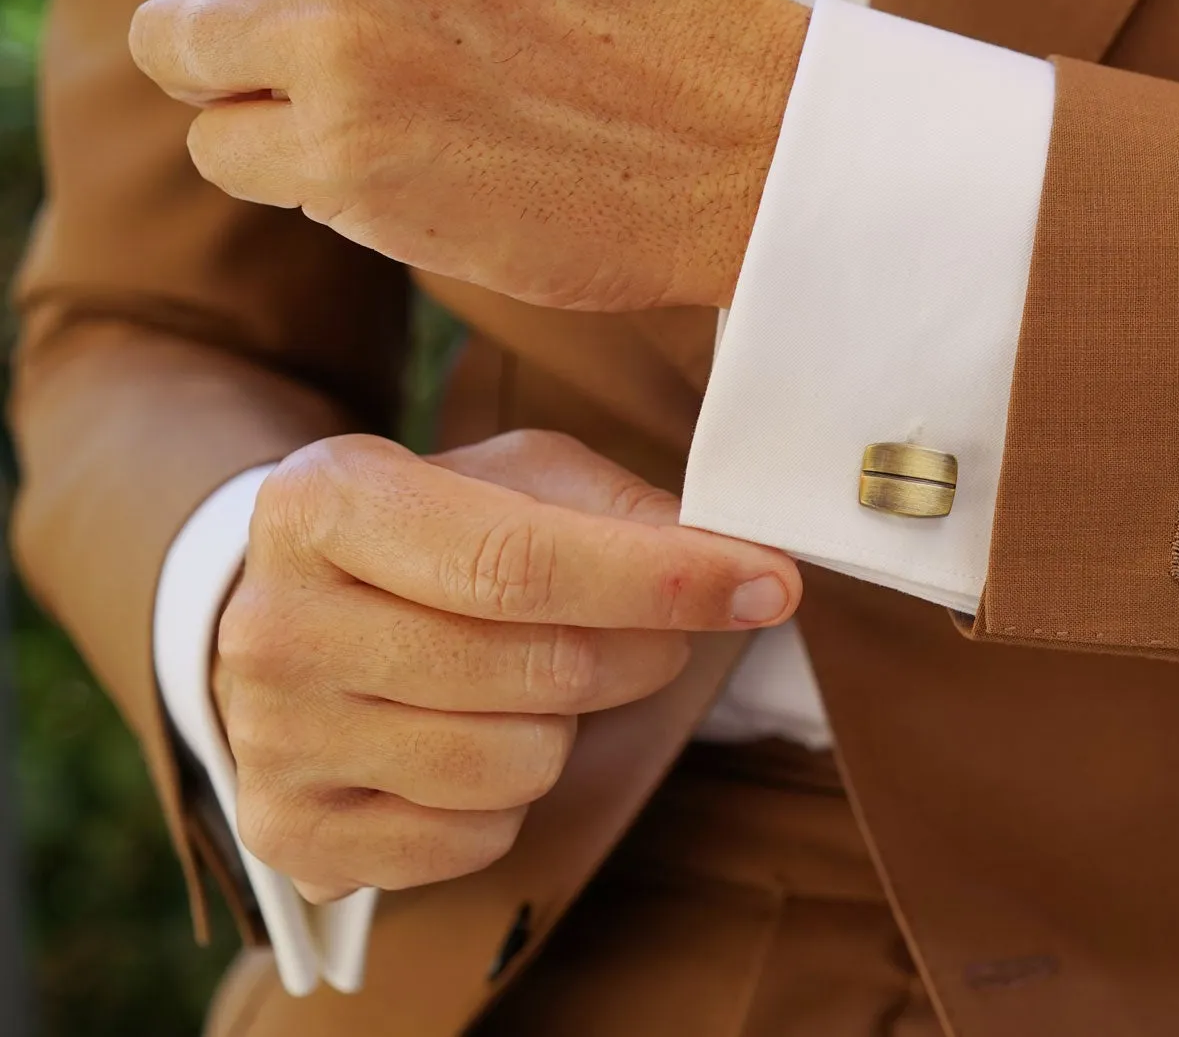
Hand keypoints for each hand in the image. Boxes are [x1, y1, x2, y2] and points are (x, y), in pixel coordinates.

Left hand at [129, 0, 809, 311]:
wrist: (748, 145)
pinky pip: (222, 149)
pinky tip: (371, 165)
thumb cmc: (649, 24)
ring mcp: (338, 40)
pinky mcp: (345, 157)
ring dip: (247, 87)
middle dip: (241, 11)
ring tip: (353, 109)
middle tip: (339, 59)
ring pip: (178, 49)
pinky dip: (278, 166)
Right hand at [211, 430, 799, 901]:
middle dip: (642, 650)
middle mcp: (275, 623)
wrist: (288, 618)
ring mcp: (272, 738)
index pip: (517, 561)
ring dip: (568, 726)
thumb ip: (617, 508)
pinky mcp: (289, 834)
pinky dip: (510, 798)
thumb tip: (737, 562)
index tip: (768, 583)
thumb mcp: (511, 479)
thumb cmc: (428, 537)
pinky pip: (475, 837)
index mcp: (325, 503)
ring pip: (515, 763)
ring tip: (536, 681)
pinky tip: (475, 738)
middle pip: (536, 667)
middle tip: (657, 632)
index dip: (661, 580)